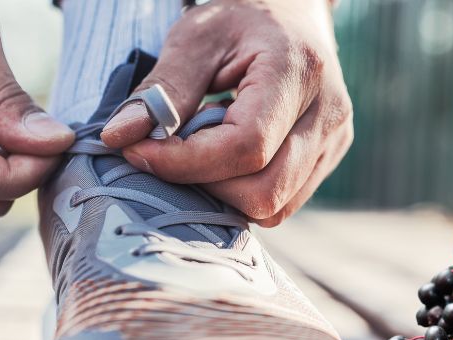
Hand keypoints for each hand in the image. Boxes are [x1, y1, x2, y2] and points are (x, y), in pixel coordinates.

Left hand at [100, 0, 352, 226]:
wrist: (293, 13)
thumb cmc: (241, 18)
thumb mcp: (196, 37)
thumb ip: (161, 88)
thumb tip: (118, 138)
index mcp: (298, 71)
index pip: (246, 146)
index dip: (186, 161)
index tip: (138, 151)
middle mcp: (328, 114)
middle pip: (264, 191)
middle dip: (204, 184)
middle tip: (167, 153)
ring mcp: (335, 141)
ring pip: (274, 207)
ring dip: (223, 193)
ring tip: (199, 152)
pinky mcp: (328, 159)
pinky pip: (282, 203)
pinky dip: (242, 193)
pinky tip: (222, 159)